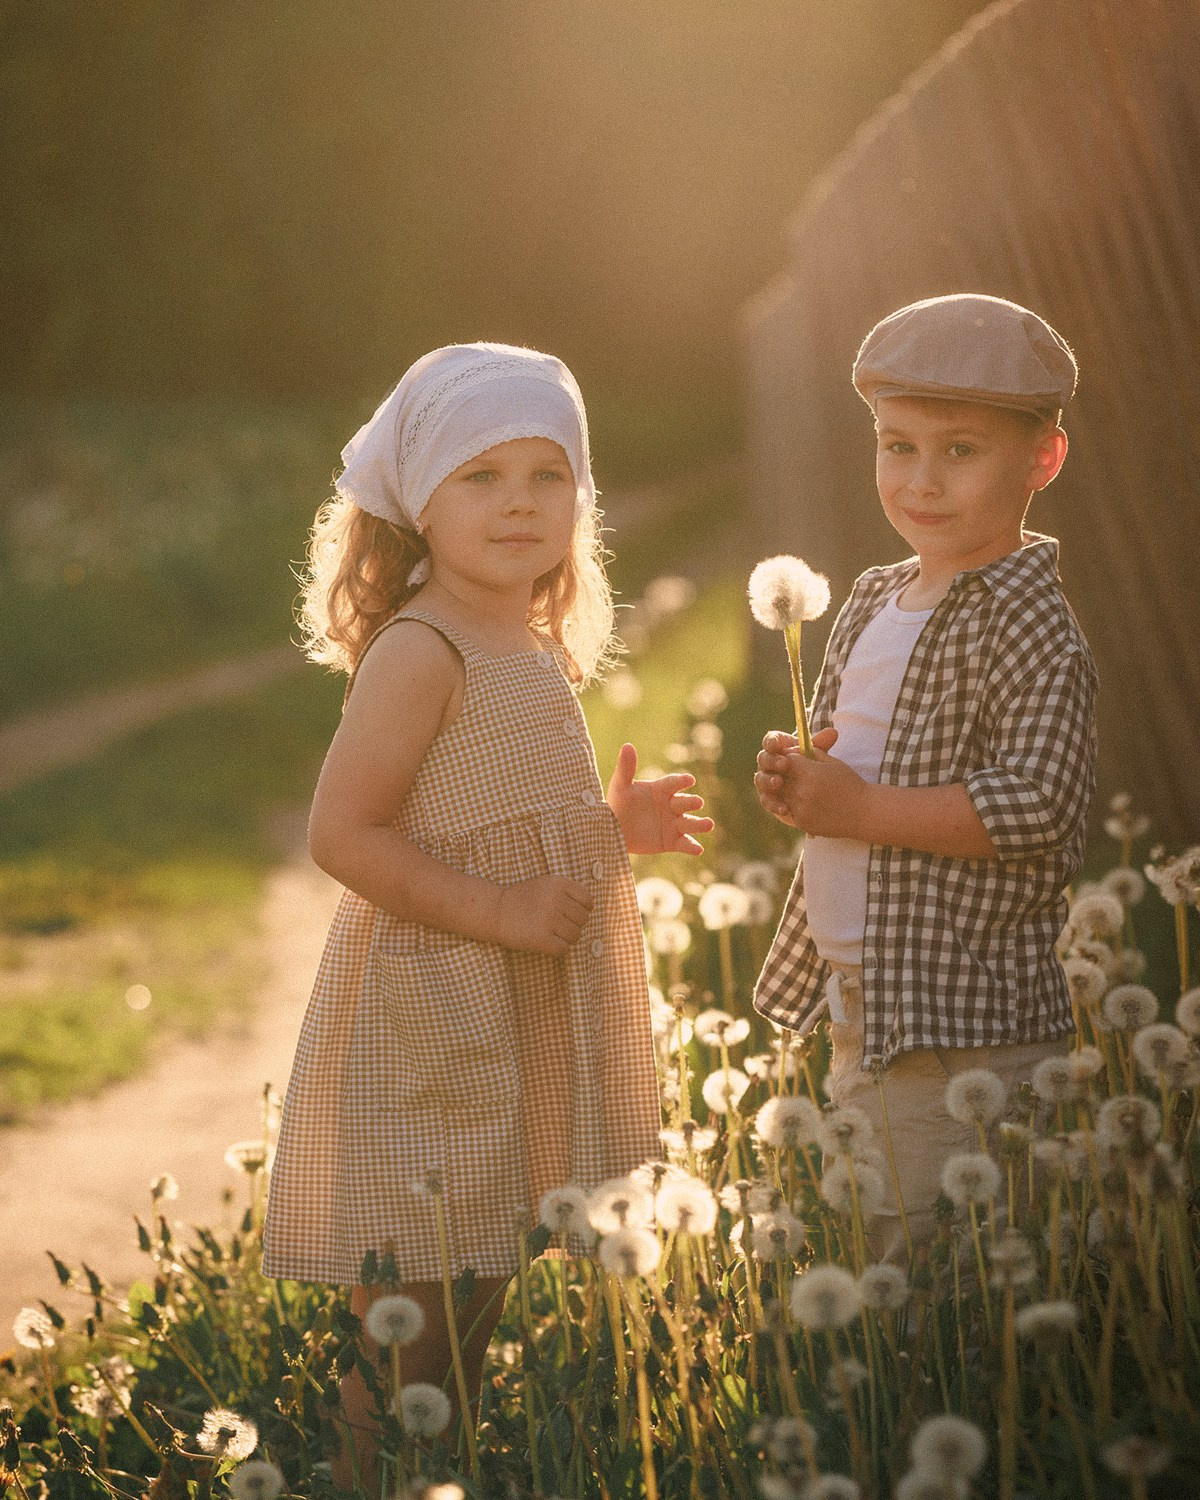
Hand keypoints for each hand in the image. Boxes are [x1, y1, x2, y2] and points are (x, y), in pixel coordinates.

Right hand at [494, 874, 593, 955]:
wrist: (495, 911)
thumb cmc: (522, 899)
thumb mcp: (545, 884)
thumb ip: (567, 891)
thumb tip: (590, 907)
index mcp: (558, 884)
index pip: (587, 900)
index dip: (584, 909)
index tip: (572, 913)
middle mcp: (556, 900)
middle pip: (583, 920)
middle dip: (573, 924)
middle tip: (558, 925)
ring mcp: (549, 920)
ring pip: (575, 936)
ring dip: (566, 938)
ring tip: (552, 934)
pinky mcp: (541, 939)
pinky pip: (564, 949)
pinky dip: (558, 949)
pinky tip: (547, 943)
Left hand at [606, 742, 713, 855]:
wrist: (612, 831)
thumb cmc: (617, 804)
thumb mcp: (620, 786)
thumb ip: (626, 768)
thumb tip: (627, 745)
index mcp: (661, 789)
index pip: (675, 783)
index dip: (682, 781)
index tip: (689, 780)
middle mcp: (671, 805)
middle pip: (685, 802)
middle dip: (691, 802)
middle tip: (697, 802)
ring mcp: (673, 824)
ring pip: (690, 823)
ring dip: (700, 824)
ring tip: (708, 824)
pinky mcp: (672, 841)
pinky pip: (684, 844)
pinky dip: (692, 847)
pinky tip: (698, 850)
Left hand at [754, 726, 869, 836]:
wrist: (864, 812)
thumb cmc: (849, 783)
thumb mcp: (832, 762)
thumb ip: (810, 753)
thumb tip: (791, 749)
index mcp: (810, 773)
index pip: (787, 760)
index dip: (790, 758)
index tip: (796, 761)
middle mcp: (802, 791)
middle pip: (780, 777)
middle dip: (786, 774)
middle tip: (796, 775)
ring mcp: (801, 809)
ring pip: (781, 795)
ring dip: (787, 790)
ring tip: (803, 789)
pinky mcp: (802, 823)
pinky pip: (789, 810)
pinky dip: (793, 806)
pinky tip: (808, 803)